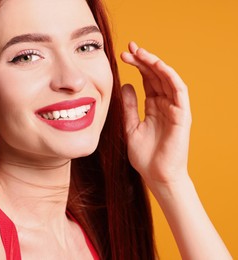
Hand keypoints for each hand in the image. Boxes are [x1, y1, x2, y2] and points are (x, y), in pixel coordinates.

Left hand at [120, 42, 191, 189]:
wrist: (156, 176)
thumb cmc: (145, 156)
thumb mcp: (130, 127)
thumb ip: (129, 107)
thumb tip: (125, 85)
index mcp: (154, 107)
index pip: (147, 80)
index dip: (137, 66)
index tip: (123, 55)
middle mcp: (166, 104)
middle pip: (156, 76)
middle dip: (143, 60)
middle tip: (129, 48)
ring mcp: (175, 109)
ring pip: (168, 79)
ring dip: (155, 64)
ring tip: (140, 53)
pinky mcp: (182, 116)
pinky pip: (179, 92)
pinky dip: (170, 77)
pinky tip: (158, 66)